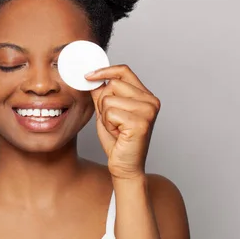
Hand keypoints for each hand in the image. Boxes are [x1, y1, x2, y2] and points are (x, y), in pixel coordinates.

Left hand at [85, 64, 159, 179]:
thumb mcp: (107, 113)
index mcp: (146, 96)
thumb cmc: (118, 141)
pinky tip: (118, 134)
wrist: (125, 167)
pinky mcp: (141, 122)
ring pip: (109, 100)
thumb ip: (103, 94)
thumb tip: (92, 78)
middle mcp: (151, 101)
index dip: (104, 71)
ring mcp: (148, 111)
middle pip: (113, 85)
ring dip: (105, 116)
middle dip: (104, 103)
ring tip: (116, 128)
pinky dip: (108, 125)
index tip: (88, 76)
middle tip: (112, 121)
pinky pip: (110, 113)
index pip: (124, 71)